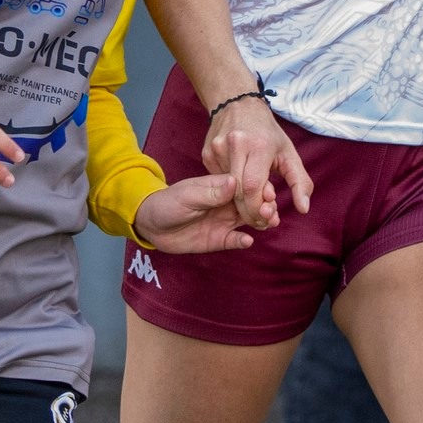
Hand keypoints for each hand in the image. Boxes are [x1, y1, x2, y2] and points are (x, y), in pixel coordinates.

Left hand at [132, 173, 268, 253]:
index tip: (269, 193)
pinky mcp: (219, 239)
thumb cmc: (168, 203)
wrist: (151, 224)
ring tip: (268, 224)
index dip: (259, 188)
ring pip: (250, 220)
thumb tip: (234, 181)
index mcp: (221, 186)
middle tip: (271, 211)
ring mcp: (224, 221)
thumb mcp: (188, 195)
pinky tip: (248, 240)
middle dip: (265, 206)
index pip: (245, 185)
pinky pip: (236, 240)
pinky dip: (244, 240)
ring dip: (261, 221)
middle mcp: (227, 203)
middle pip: (253, 203)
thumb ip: (211, 192)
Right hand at [201, 96, 310, 227]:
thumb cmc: (267, 132)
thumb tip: (304, 209)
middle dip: (249, 212)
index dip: (258, 208)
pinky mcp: (206, 153)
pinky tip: (239, 185)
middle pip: (238, 192)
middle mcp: (235, 145)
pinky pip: (218, 181)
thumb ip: (300, 182)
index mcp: (258, 145)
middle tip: (260, 219)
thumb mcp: (289, 153)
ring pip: (227, 189)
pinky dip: (229, 189)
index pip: (253, 187)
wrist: (238, 104)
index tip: (266, 217)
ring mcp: (217, 149)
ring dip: (240, 202)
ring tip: (253, 202)